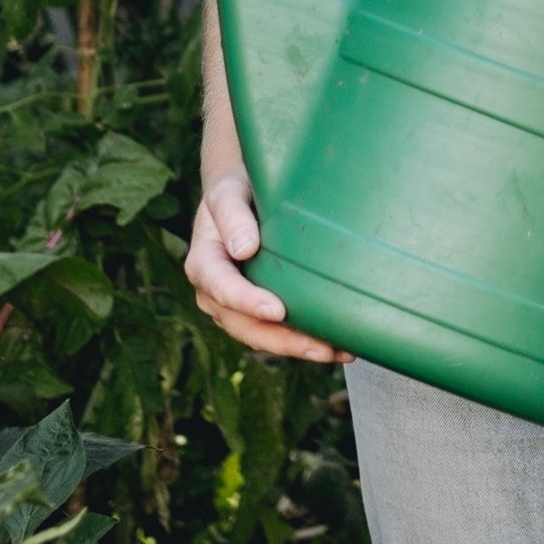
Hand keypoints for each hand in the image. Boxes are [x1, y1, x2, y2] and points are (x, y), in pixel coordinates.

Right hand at [184, 173, 349, 363]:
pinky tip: (336, 345)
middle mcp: (215, 292)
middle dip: (283, 341)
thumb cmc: (236, 191)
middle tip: (321, 348)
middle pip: (244, 326)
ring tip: (339, 352)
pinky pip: (278, 332)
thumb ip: (232, 216)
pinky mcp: (257, 310)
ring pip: (263, 336)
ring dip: (299, 348)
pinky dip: (304, 340)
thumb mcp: (227, 193)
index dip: (247, 302)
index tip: (276, 310)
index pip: (221, 288)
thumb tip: (244, 248)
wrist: (242, 196)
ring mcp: (235, 306)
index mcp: (204, 264)